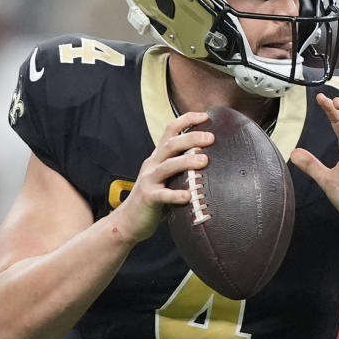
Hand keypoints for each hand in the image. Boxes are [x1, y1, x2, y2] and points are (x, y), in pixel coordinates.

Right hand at [112, 111, 212, 243]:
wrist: (127, 222)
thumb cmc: (154, 199)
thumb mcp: (166, 178)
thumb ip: (181, 168)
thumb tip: (209, 158)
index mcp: (158, 157)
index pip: (170, 131)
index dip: (186, 120)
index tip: (205, 116)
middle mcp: (152, 164)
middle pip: (170, 144)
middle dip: (191, 138)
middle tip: (210, 138)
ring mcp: (149, 181)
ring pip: (167, 166)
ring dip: (186, 162)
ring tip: (204, 161)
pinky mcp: (148, 198)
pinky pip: (162, 195)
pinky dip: (175, 195)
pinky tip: (187, 196)